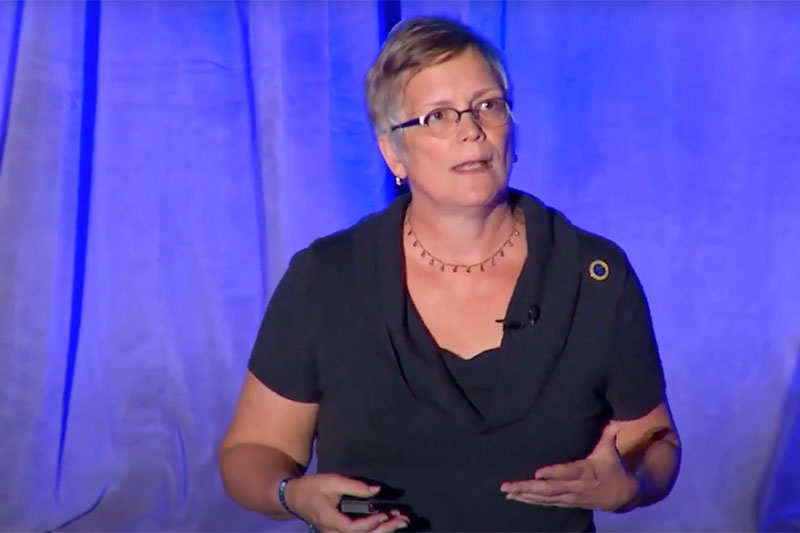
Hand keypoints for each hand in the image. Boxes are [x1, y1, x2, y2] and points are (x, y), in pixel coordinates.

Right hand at [284, 474, 409, 532]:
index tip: (385, 513)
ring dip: (382, 531)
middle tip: (403, 520)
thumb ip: (355, 486)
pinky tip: (388, 523)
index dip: (370, 523)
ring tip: (401, 521)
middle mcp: (332, 532)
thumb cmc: (312, 487)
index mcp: (329, 520)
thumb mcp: (332, 481)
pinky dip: (374, 530)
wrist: (294, 498)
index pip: (352, 528)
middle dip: (384, 530)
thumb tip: (377, 490)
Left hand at [500, 423, 639, 511]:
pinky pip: (546, 503)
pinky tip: (514, 498)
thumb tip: (611, 416)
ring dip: (524, 495)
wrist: (623, 497)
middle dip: (527, 487)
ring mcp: (569, 497)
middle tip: (507, 485)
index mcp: (586, 472)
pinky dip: (530, 501)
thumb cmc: (613, 469)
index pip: (567, 472)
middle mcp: (575, 486)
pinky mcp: (566, 502)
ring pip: (544, 498)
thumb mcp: (611, 451)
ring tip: (506, 491)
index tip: (537, 473)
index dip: (553, 474)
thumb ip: (607, 432)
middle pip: (549, 489)